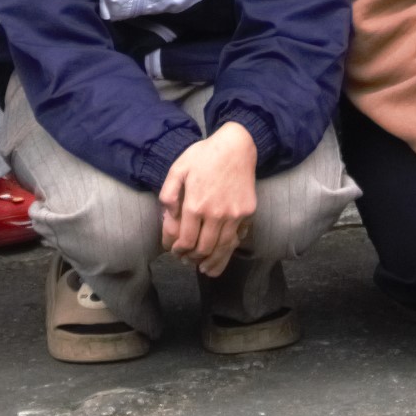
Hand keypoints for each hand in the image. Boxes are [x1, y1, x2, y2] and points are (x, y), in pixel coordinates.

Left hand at [156, 120, 263, 273]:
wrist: (236, 146)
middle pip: (204, 248)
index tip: (176, 252)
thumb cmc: (204, 156)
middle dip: (193, 259)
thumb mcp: (178, 168)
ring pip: (223, 248)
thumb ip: (168, 194)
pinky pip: (238, 237)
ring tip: (205, 270)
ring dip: (213, 262)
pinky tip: (223, 256)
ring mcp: (234, 214)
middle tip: (187, 261)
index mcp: (195, 205)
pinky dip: (229, 250)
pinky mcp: (247, 212)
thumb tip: (170, 216)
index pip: (186, 240)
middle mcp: (215, 214)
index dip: (179, 251)